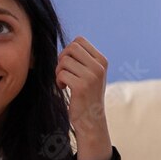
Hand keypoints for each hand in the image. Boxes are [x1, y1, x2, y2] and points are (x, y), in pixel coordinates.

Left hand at [57, 37, 111, 159]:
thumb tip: (67, 46)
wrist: (91, 119)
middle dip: (63, 58)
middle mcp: (99, 67)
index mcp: (102, 61)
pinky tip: (63, 88)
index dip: (69, 50)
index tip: (70, 64)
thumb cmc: (87, 95)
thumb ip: (83, 59)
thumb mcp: (91, 74)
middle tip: (64, 72)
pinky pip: (61, 73)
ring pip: (64, 61)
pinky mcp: (81, 86)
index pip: (79, 41)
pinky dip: (58, 80)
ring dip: (59, 71)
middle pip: (71, 48)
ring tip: (64, 81)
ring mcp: (91, 77)